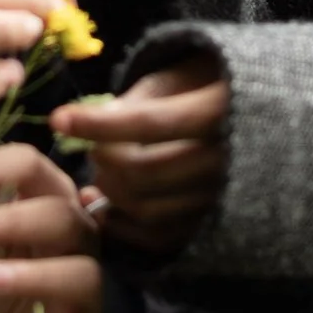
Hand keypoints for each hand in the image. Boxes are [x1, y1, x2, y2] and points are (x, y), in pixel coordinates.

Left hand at [48, 56, 229, 256]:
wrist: (253, 119)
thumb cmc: (205, 86)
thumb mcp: (178, 75)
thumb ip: (142, 97)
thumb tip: (101, 120)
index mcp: (221, 112)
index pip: (149, 123)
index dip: (98, 124)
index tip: (58, 118)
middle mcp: (227, 162)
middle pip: (143, 171)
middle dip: (102, 159)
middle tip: (88, 146)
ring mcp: (220, 200)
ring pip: (146, 207)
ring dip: (108, 192)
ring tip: (98, 171)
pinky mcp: (209, 226)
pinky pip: (157, 237)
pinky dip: (121, 226)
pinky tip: (102, 206)